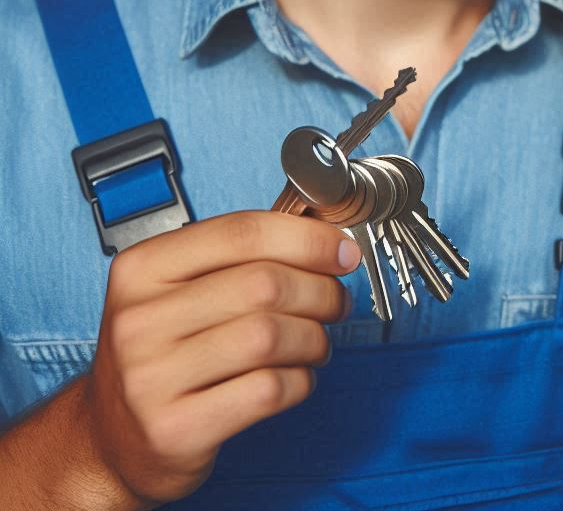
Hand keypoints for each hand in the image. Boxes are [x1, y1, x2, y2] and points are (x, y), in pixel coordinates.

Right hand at [84, 211, 360, 505]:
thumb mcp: (180, 289)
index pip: (243, 232)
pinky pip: (267, 390)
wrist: (113, 438)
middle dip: (320, 290)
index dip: (308, 237)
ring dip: (314, 338)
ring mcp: (151, 378)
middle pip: (264, 284)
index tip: (343, 251)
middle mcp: (139, 319)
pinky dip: (300, 380)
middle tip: (336, 301)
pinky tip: (296, 377)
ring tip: (317, 342)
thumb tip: (328, 239)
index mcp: (142, 268)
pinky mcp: (175, 429)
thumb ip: (243, 257)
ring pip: (270, 336)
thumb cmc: (164, 350)